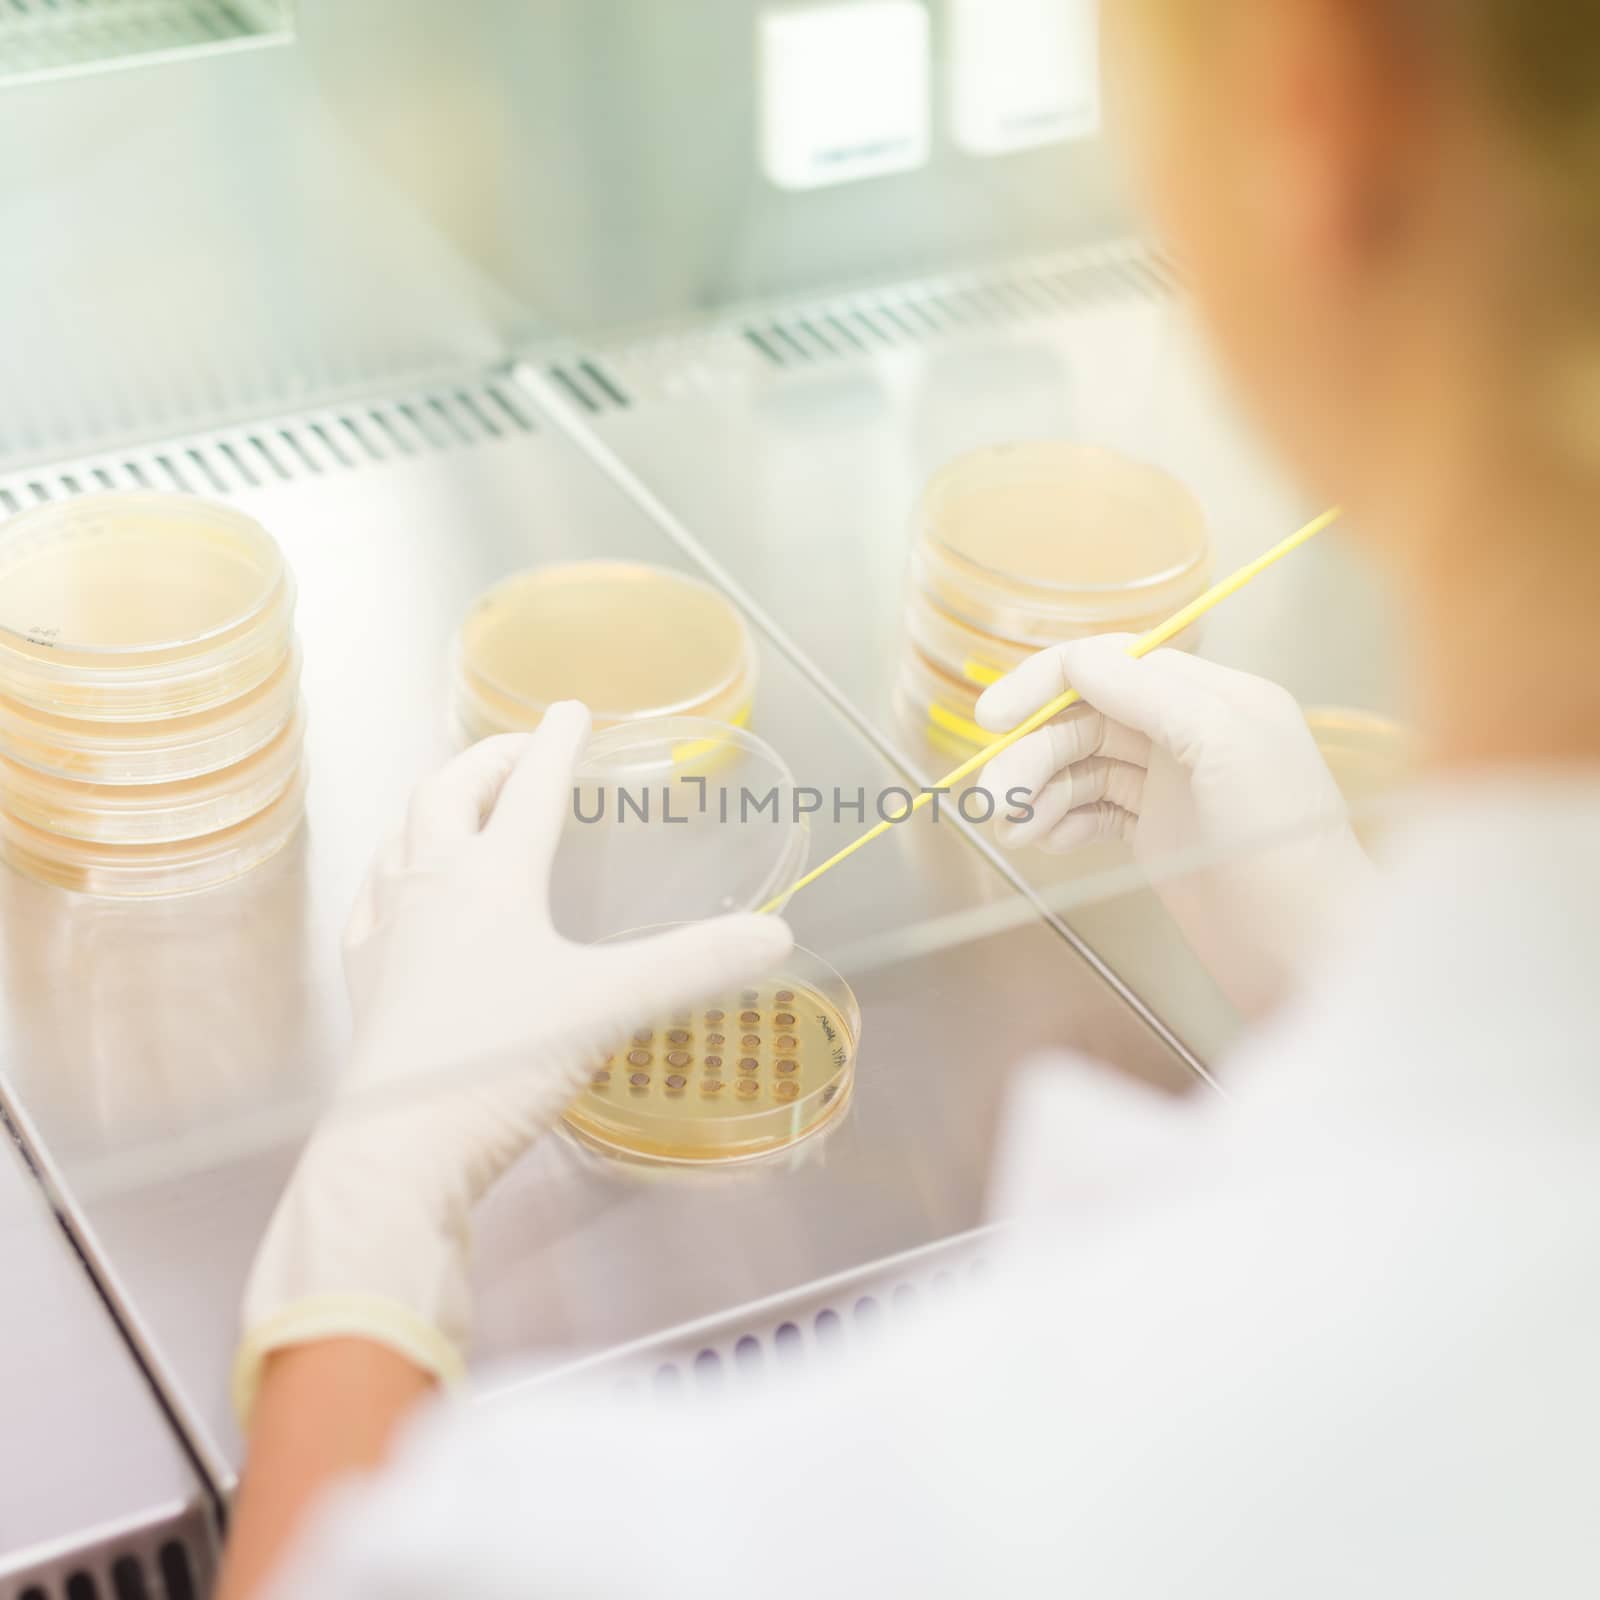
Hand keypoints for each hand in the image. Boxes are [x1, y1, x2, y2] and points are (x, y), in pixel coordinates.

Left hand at [235, 703, 793, 1423]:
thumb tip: (776, 934)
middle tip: (520, 751)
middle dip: (487, 760)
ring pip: (401, 837)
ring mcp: (389, 931)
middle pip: (448, 794)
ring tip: (458, 803)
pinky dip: (395, 873)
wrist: (400, 1146)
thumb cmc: (499, 1061)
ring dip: (434, 806)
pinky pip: (373, 899)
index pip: (530, 791)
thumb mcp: (609, 1006)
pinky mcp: (365, 980)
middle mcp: (433, 887)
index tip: (574, 712)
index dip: (557, 745)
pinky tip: (400, 892)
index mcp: (492, 878)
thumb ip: (693, 965)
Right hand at [976, 636, 1374, 1017]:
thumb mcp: (1225, 745)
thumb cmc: (1282, 844)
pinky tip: (1045, 841)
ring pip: (1082, 765)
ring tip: (1014, 833)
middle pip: (1086, 718)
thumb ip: (1152, 693)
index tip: (992, 716)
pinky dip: (1060, 820)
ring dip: (1038, 792)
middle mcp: (1189, 732)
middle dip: (1033, 753)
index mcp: (1213, 698)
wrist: (1306, 950)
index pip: (1112, 664)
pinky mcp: (1157, 832)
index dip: (1045, 682)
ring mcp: (1171, 784)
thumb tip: (1079, 659)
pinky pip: (1091, 808)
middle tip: (993, 802)